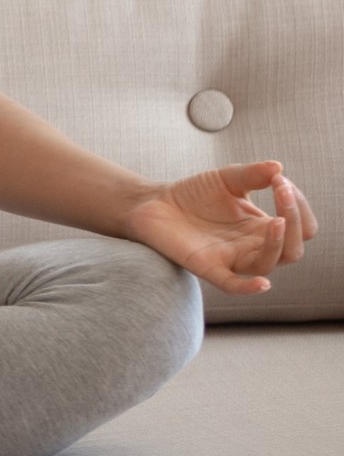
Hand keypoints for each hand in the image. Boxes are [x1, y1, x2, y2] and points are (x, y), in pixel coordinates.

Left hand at [128, 161, 318, 294]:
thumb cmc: (194, 194)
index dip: (298, 206)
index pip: (300, 227)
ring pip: (267, 264)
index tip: (281, 180)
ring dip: (277, 244)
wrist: (154, 202)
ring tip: (277, 221)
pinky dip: (248, 288)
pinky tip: (263, 284)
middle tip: (282, 190)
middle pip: (292, 249)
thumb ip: (252, 174)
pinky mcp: (207, 266)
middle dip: (294, 221)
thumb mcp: (227, 179)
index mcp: (262, 228)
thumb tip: (279, 168)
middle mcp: (252, 247)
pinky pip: (232, 285)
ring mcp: (231, 259)